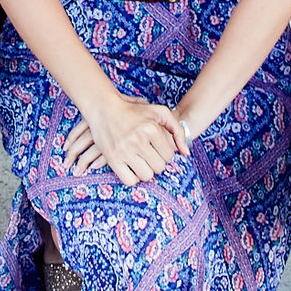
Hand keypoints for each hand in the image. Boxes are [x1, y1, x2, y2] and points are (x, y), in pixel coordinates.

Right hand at [61, 96, 186, 186]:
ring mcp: (124, 150)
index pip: (169, 155)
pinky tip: (131, 167)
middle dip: (156, 163)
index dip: (164, 153)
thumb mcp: (160, 112)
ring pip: (146, 176)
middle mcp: (138, 139)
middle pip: (159, 167)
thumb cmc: (135, 112)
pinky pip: (130, 181)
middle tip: (149, 155)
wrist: (104, 109)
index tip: (156, 148)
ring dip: (145, 171)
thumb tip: (186, 153)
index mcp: (151, 128)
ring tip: (141, 161)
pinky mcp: (112, 159)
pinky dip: (132, 178)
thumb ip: (178, 130)